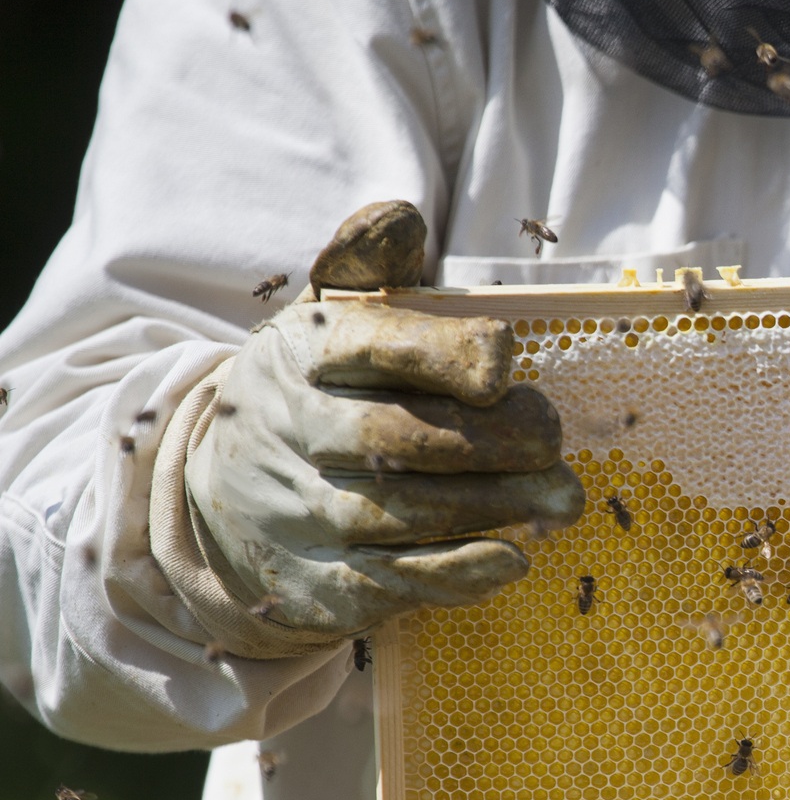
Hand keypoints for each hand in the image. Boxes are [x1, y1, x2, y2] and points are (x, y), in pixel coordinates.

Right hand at [180, 202, 583, 647]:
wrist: (220, 495)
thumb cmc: (317, 391)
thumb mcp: (330, 317)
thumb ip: (371, 262)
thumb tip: (400, 216)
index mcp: (302, 354)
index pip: (370, 345)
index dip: (444, 353)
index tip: (505, 360)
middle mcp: (292, 431)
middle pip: (398, 438)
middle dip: (491, 440)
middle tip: (552, 439)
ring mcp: (300, 513)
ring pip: (405, 514)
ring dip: (495, 506)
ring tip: (560, 497)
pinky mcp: (318, 582)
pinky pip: (394, 581)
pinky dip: (460, 573)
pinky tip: (512, 557)